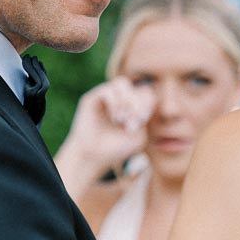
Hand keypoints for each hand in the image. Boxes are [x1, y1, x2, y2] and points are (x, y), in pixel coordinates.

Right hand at [55, 77, 155, 191]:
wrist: (95, 156)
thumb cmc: (117, 148)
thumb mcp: (139, 135)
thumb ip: (144, 116)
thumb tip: (138, 98)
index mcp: (133, 105)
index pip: (147, 94)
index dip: (147, 106)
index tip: (139, 123)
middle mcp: (119, 98)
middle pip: (137, 87)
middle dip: (138, 105)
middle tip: (130, 123)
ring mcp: (105, 96)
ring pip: (122, 82)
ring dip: (126, 101)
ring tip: (121, 118)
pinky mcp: (92, 98)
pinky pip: (108, 89)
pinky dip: (114, 103)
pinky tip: (113, 117)